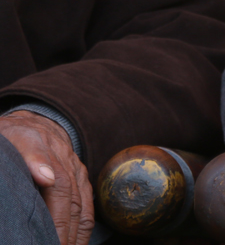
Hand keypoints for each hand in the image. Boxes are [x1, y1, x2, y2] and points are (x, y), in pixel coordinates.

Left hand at [0, 111, 93, 244]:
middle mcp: (64, 158)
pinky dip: (85, 224)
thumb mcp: (8, 139)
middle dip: (65, 232)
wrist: (31, 120)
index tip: (50, 242)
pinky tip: (78, 240)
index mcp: (42, 149)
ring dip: (77, 232)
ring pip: (81, 203)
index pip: (57, 188)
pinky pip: (88, 201)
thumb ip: (29, 156)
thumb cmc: (10, 135)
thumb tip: (47, 178)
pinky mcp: (80, 173)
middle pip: (71, 201)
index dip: (55, 219)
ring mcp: (75, 166)